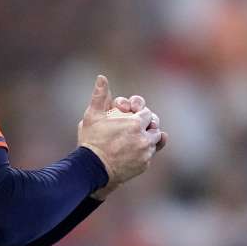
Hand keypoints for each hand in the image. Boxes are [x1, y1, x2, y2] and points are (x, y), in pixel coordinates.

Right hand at [77, 75, 160, 198]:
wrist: (92, 169)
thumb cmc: (92, 141)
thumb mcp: (93, 115)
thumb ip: (100, 96)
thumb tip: (101, 77)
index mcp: (135, 123)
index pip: (146, 113)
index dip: (139, 112)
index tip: (131, 114)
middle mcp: (144, 138)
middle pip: (154, 126)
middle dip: (147, 124)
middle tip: (136, 126)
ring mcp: (146, 153)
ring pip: (154, 141)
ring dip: (147, 137)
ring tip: (135, 138)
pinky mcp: (144, 165)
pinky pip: (150, 154)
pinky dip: (145, 151)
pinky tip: (134, 150)